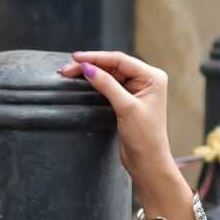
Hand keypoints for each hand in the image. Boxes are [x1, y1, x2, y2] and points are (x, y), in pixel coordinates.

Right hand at [58, 50, 175, 192]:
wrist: (147, 161)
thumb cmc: (146, 137)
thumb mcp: (126, 108)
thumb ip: (107, 85)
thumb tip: (88, 68)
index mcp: (152, 77)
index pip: (120, 60)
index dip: (96, 58)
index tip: (76, 58)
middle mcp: (146, 80)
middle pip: (113, 66)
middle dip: (90, 65)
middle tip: (67, 68)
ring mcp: (136, 90)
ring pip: (109, 75)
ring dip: (90, 73)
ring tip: (69, 72)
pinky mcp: (127, 100)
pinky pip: (108, 86)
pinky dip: (94, 83)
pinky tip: (82, 80)